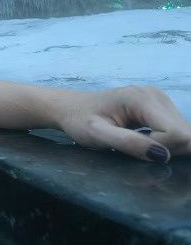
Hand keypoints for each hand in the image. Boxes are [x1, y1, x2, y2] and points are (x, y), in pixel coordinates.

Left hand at [56, 85, 190, 162]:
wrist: (71, 107)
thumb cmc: (79, 120)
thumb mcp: (96, 134)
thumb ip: (127, 143)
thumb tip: (161, 155)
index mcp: (141, 99)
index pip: (176, 133)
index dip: (160, 148)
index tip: (135, 147)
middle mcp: (156, 95)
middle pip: (184, 133)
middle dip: (166, 148)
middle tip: (136, 146)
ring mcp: (160, 98)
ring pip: (184, 133)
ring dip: (166, 145)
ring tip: (138, 141)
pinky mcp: (161, 105)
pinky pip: (177, 130)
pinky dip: (166, 141)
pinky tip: (145, 138)